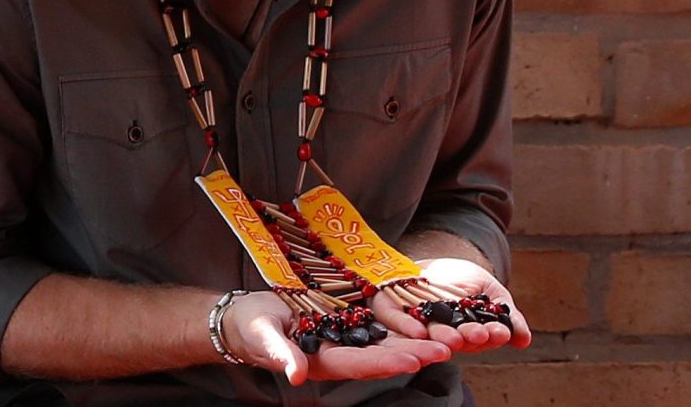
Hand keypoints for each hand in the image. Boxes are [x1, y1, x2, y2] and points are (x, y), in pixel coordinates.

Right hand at [221, 292, 450, 385]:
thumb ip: (281, 355)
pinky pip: (372, 319)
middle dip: (413, 351)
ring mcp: (340, 335)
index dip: (387, 363)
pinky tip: (419, 315)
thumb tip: (296, 375)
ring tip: (445, 335)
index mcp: (319, 361)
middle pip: (380, 353)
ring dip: (412, 337)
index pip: (358, 364)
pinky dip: (396, 320)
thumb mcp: (262, 338)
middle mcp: (336, 350)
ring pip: (382, 337)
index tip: (414, 361)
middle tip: (446, 348)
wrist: (244, 316)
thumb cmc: (249, 329)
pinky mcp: (340, 317)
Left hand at [371, 259, 531, 353]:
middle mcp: (442, 335)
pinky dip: (405, 326)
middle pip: (455, 339)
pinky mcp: (391, 312)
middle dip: (467, 337)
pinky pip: (396, 320)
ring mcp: (417, 324)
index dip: (490, 335)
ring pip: (428, 334)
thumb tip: (525, 339)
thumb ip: (507, 315)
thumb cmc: (467, 280)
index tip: (500, 331)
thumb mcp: (491, 293)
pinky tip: (418, 330)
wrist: (435, 260)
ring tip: (454, 336)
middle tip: (477, 334)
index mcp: (467, 334)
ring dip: (440, 337)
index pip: (481, 337)